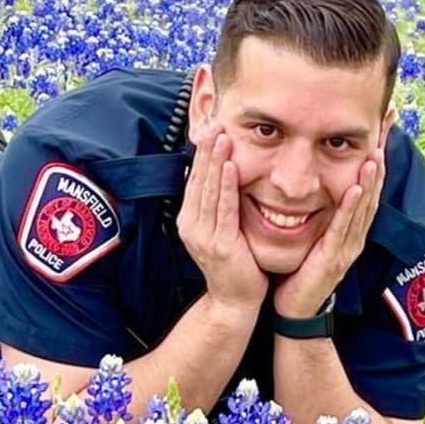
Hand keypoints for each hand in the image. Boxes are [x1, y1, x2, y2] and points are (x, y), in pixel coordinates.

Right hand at [177, 126, 267, 311]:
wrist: (235, 301)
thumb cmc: (234, 264)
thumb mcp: (220, 230)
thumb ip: (218, 206)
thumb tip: (223, 176)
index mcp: (190, 221)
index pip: (194, 180)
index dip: (202, 154)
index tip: (210, 128)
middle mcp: (191, 226)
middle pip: (198, 180)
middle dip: (206, 150)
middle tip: (214, 122)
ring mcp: (204, 236)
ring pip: (208, 190)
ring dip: (215, 160)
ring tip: (221, 135)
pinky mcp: (220, 244)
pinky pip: (223, 209)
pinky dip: (225, 185)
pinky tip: (230, 166)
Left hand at [273, 145, 385, 318]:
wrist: (297, 310)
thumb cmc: (302, 269)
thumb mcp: (315, 233)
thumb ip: (320, 211)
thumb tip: (314, 181)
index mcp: (351, 227)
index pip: (366, 184)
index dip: (375, 156)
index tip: (381, 126)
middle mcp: (355, 234)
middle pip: (372, 191)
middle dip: (380, 159)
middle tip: (387, 129)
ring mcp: (348, 247)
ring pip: (363, 208)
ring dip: (370, 181)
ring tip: (376, 154)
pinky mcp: (334, 258)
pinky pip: (344, 228)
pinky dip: (351, 208)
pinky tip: (355, 188)